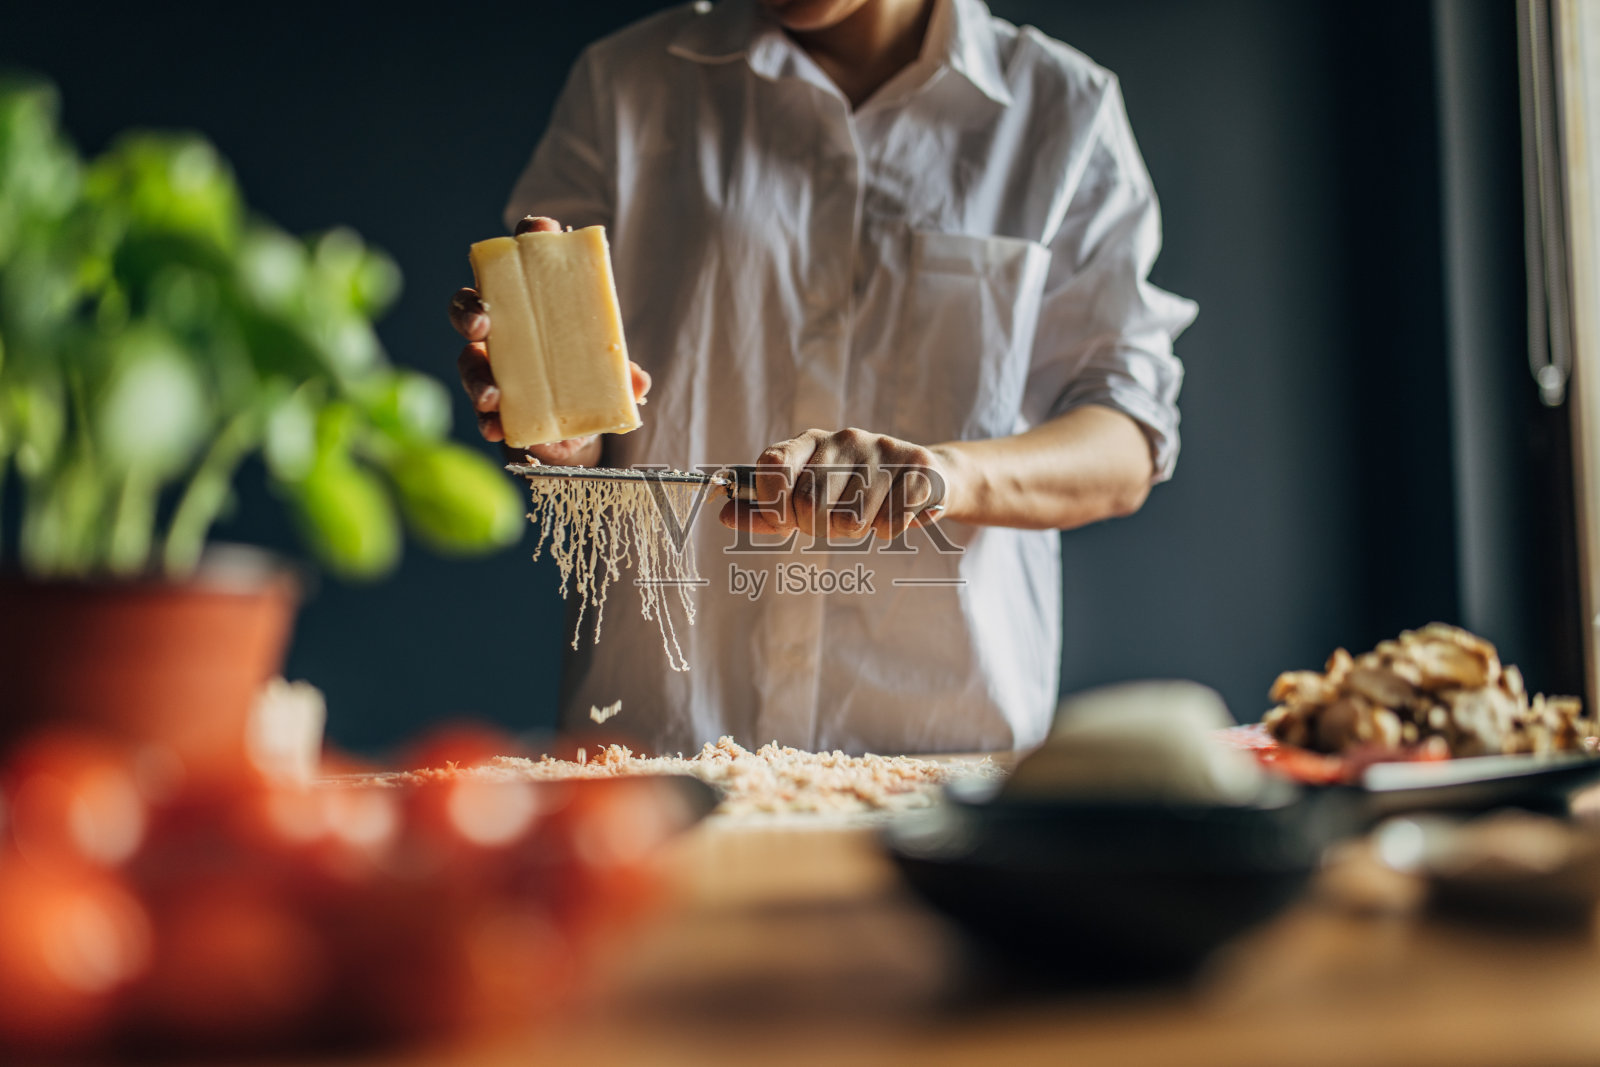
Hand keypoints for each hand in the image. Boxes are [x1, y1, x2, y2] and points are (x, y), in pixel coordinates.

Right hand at [451, 214, 651, 465]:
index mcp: (538, 302)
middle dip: (469, 310)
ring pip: (469, 360)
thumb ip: (622, 373)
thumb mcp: (611, 373)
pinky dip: (487, 418)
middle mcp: (506, 328)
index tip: (537, 229)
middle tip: (481, 323)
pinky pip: (480, 408)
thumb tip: (637, 380)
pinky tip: (495, 425)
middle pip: (473, 304)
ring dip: (476, 375)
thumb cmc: (589, 378)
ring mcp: (493, 365)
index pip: (529, 259)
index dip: (531, 237)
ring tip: (491, 396)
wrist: (580, 431)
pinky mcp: (492, 404)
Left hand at [719, 428, 953, 539]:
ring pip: (851, 521)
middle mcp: (845, 438)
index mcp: (811, 441)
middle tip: (834, 521)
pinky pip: (889, 524)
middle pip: (810, 506)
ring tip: (868, 513)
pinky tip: (894, 512)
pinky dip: (889, 531)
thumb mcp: (808, 492)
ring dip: (856, 532)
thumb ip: (766, 508)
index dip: (771, 503)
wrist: (925, 476)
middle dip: (819, 528)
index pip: (772, 464)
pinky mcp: (917, 470)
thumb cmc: (854, 489)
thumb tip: (723, 515)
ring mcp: (883, 451)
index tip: (784, 519)